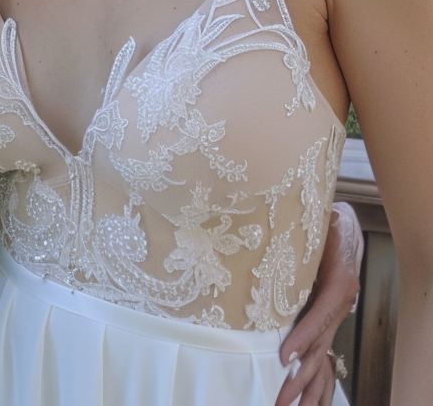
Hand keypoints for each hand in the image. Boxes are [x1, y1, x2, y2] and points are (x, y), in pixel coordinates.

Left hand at [275, 202, 361, 405]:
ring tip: (287, 404)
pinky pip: (322, 351)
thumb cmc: (324, 221)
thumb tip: (264, 229)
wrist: (344, 223)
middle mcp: (340, 303)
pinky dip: (313, 375)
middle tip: (279, 398)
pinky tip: (302, 394)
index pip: (320, 314)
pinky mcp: (326, 318)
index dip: (303, 336)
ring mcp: (335, 314)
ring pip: (322, 356)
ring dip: (306, 384)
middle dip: (299, 375)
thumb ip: (299, 234)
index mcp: (339, 282)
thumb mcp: (318, 224)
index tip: (284, 356)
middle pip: (320, 346)